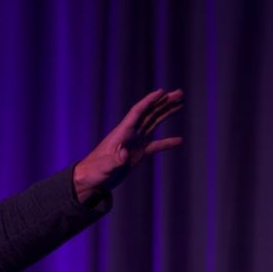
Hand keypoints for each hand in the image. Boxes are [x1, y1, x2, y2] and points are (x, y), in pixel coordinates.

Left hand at [72, 88, 184, 205]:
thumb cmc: (94, 171)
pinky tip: (179, 140)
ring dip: (167, 113)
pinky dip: (167, 142)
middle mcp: (130, 134)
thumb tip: (124, 155)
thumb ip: (115, 160)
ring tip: (180, 103)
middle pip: (150, 113)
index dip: (149, 101)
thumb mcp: (105, 166)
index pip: (138, 112)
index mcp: (122, 132)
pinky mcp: (138, 154)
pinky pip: (156, 145)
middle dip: (164, 102)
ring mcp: (135, 142)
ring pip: (154, 123)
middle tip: (179, 93)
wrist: (91, 180)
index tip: (162, 91)